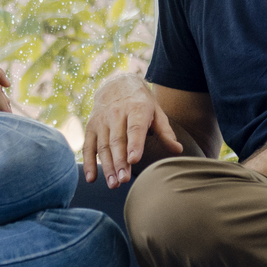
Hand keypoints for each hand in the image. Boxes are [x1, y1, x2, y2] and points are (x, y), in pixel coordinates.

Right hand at [81, 73, 180, 187]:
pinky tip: (92, 178)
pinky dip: (88, 163)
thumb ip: (165, 132)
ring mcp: (101, 121)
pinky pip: (88, 146)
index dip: (134, 144)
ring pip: (103, 146)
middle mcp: (116, 114)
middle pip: (117, 141)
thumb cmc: (141, 102)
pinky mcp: (91, 127)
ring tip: (114, 184)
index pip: (135, 128)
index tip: (134, 160)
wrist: (116, 83)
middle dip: (120, 162)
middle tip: (124, 180)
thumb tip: (178, 150)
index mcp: (136, 109)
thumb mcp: (156, 111)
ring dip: (107, 166)